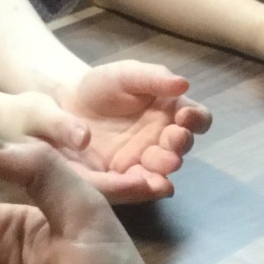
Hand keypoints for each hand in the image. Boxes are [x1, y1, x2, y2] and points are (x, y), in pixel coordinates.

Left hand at [51, 61, 211, 203]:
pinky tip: (145, 185)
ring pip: (161, 172)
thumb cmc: (103, 86)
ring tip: (162, 164)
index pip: (196, 119)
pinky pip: (134, 188)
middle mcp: (161, 141)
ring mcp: (141, 163)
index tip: (184, 114)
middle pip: (180, 149)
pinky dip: (142, 189)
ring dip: (163, 170)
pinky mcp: (120, 180)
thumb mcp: (127, 75)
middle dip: (179, 146)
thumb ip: (154, 77)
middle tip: (172, 138)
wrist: (67, 104)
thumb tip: (183, 84)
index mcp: (171, 112)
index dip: (197, 119)